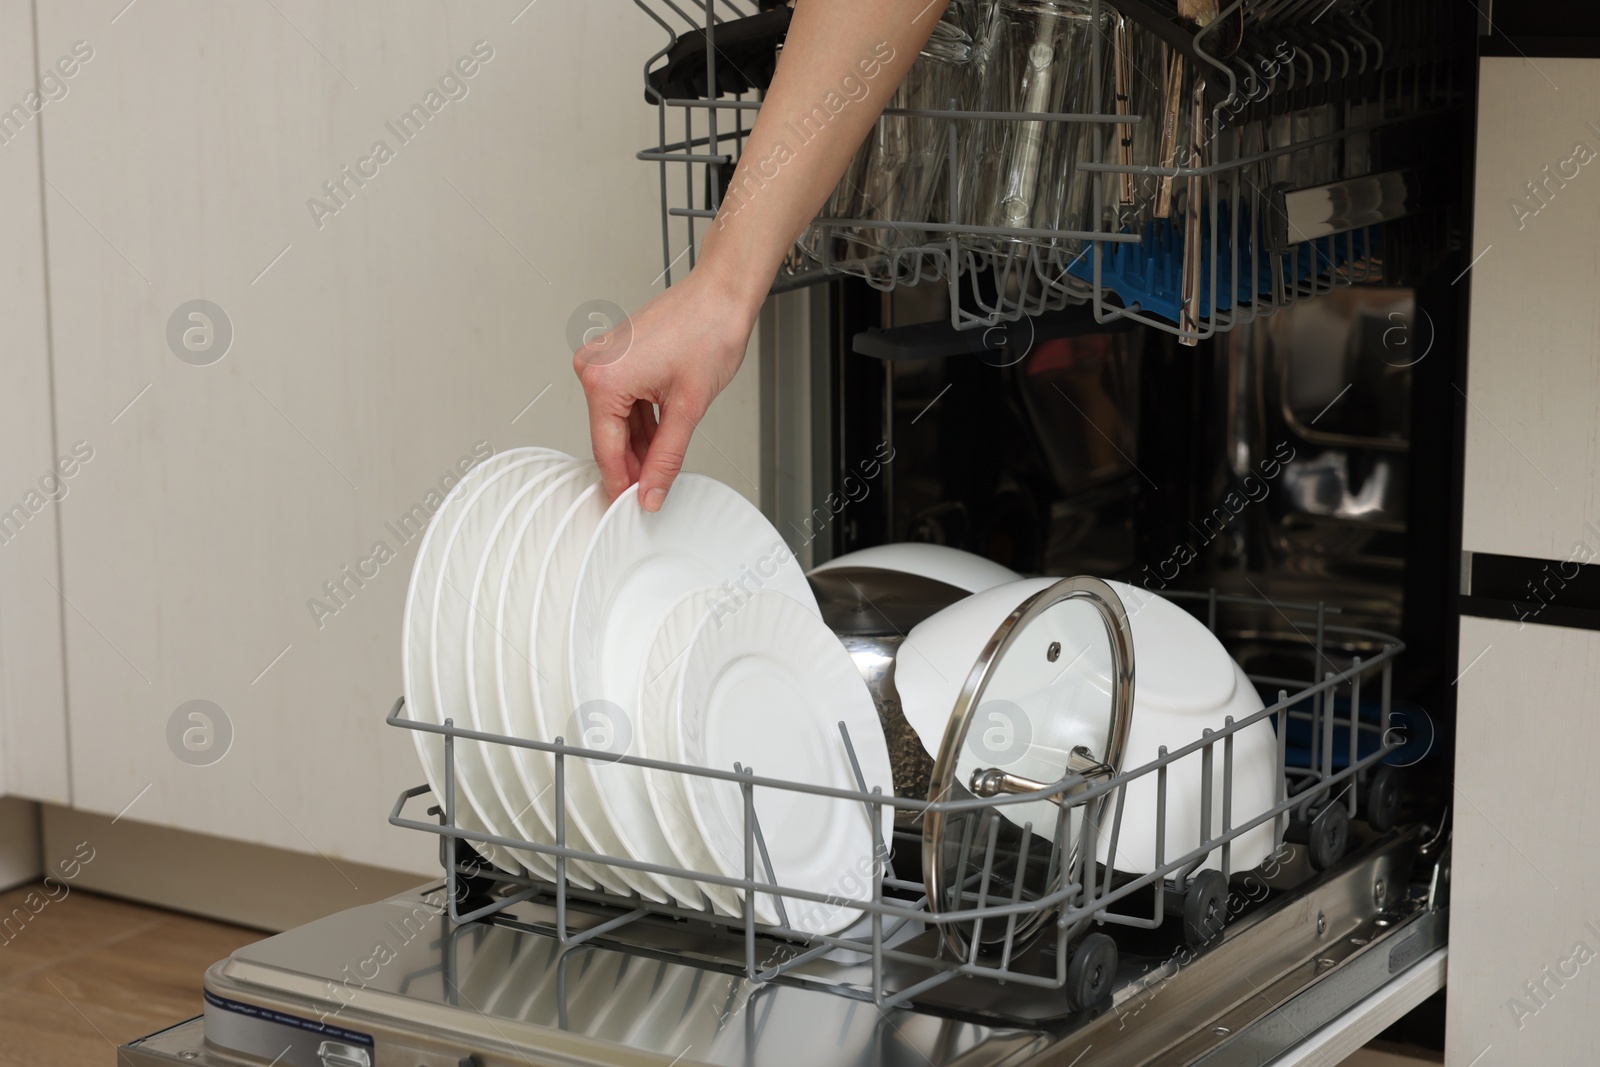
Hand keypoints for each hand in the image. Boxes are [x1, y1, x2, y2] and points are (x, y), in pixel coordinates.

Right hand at [573, 266, 758, 510]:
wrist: (722, 295)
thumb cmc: (708, 331)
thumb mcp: (688, 409)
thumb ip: (666, 458)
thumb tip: (651, 489)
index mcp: (603, 378)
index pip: (606, 448)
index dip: (622, 482)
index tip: (631, 505)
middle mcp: (595, 366)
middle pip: (609, 434)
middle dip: (632, 464)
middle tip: (651, 492)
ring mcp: (605, 359)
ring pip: (618, 420)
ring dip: (640, 444)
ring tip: (662, 466)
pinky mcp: (618, 356)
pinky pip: (625, 401)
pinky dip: (642, 422)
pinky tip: (660, 439)